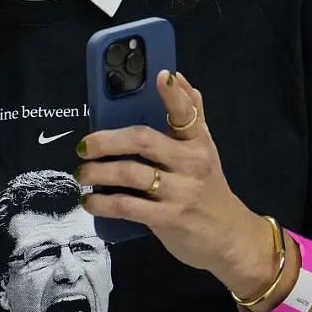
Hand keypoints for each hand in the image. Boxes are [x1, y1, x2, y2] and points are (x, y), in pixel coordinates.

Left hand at [78, 70, 269, 280]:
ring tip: (81, 174)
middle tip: (84, 146)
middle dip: (106, 141)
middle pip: (143, 141)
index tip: (159, 75)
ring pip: (130, 173)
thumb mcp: (205, 150)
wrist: (230, 237)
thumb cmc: (209, 188)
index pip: (187, 114)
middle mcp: (192, 163)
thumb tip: (177, 77)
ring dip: (97, 173)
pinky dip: (102, 204)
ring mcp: (181, 192)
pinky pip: (127, 206)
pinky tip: (90, 202)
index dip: (173, 95)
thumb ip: (191, 115)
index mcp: (198, 142)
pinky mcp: (169, 218)